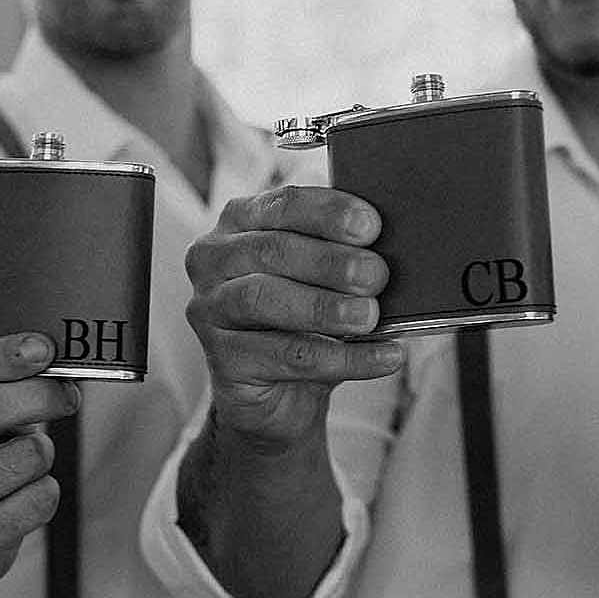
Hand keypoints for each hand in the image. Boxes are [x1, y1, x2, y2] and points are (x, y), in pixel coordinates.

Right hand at [0, 332, 80, 597]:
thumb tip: (50, 361)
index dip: (1, 355)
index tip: (44, 347)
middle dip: (41, 393)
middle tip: (68, 394)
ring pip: (28, 455)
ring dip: (43, 451)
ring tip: (25, 461)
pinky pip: (41, 498)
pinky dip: (45, 491)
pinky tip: (22, 497)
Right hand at [183, 185, 403, 445]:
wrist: (278, 393)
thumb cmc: (304, 318)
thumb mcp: (322, 277)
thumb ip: (345, 254)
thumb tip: (389, 252)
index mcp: (241, 220)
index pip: (283, 204)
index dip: (328, 213)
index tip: (371, 227)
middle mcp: (214, 258)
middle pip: (271, 250)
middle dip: (329, 262)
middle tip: (376, 275)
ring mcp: (209, 308)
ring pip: (263, 299)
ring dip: (323, 307)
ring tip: (369, 317)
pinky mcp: (222, 359)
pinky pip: (283, 355)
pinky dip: (339, 357)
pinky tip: (381, 357)